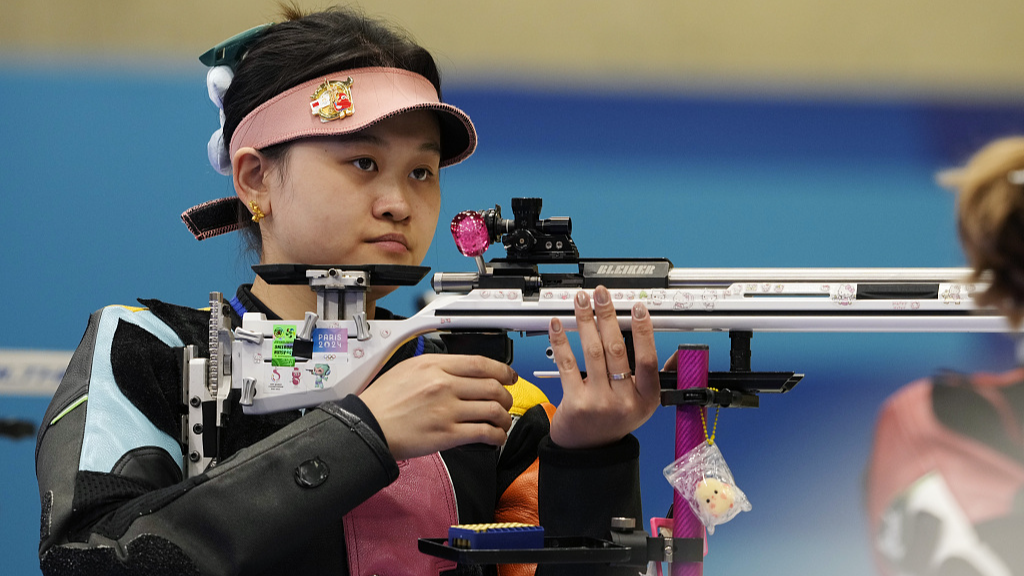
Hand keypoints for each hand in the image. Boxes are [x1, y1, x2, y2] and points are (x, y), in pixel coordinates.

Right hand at [358, 354, 515, 460]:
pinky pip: (483, 433)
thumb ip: (435, 366)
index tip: (509, 376)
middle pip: (492, 386)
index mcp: (435, 365)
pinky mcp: (447, 434)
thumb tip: (458, 370)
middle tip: (506, 401)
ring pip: (492, 410)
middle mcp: (444, 385)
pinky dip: (496, 436)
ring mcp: (447, 410)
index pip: (480, 363)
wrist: (368, 426)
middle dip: (506, 395)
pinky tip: (495, 438)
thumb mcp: (407, 369)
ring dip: (504, 417)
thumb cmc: (382, 400)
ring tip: (502, 422)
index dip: (502, 370)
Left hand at [547, 285, 660, 448]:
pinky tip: (559, 325)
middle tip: (602, 295)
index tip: (637, 309)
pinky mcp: (576, 404)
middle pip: (617, 351)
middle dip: (608, 317)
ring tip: (582, 302)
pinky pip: (568, 365)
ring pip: (593, 353)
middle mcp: (624, 401)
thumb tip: (678, 354)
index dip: (643, 332)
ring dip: (586, 322)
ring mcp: (599, 403)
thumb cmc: (614, 420)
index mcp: (646, 398)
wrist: (588, 450)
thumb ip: (654, 377)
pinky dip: (562, 342)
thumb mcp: (643, 404)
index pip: (648, 360)